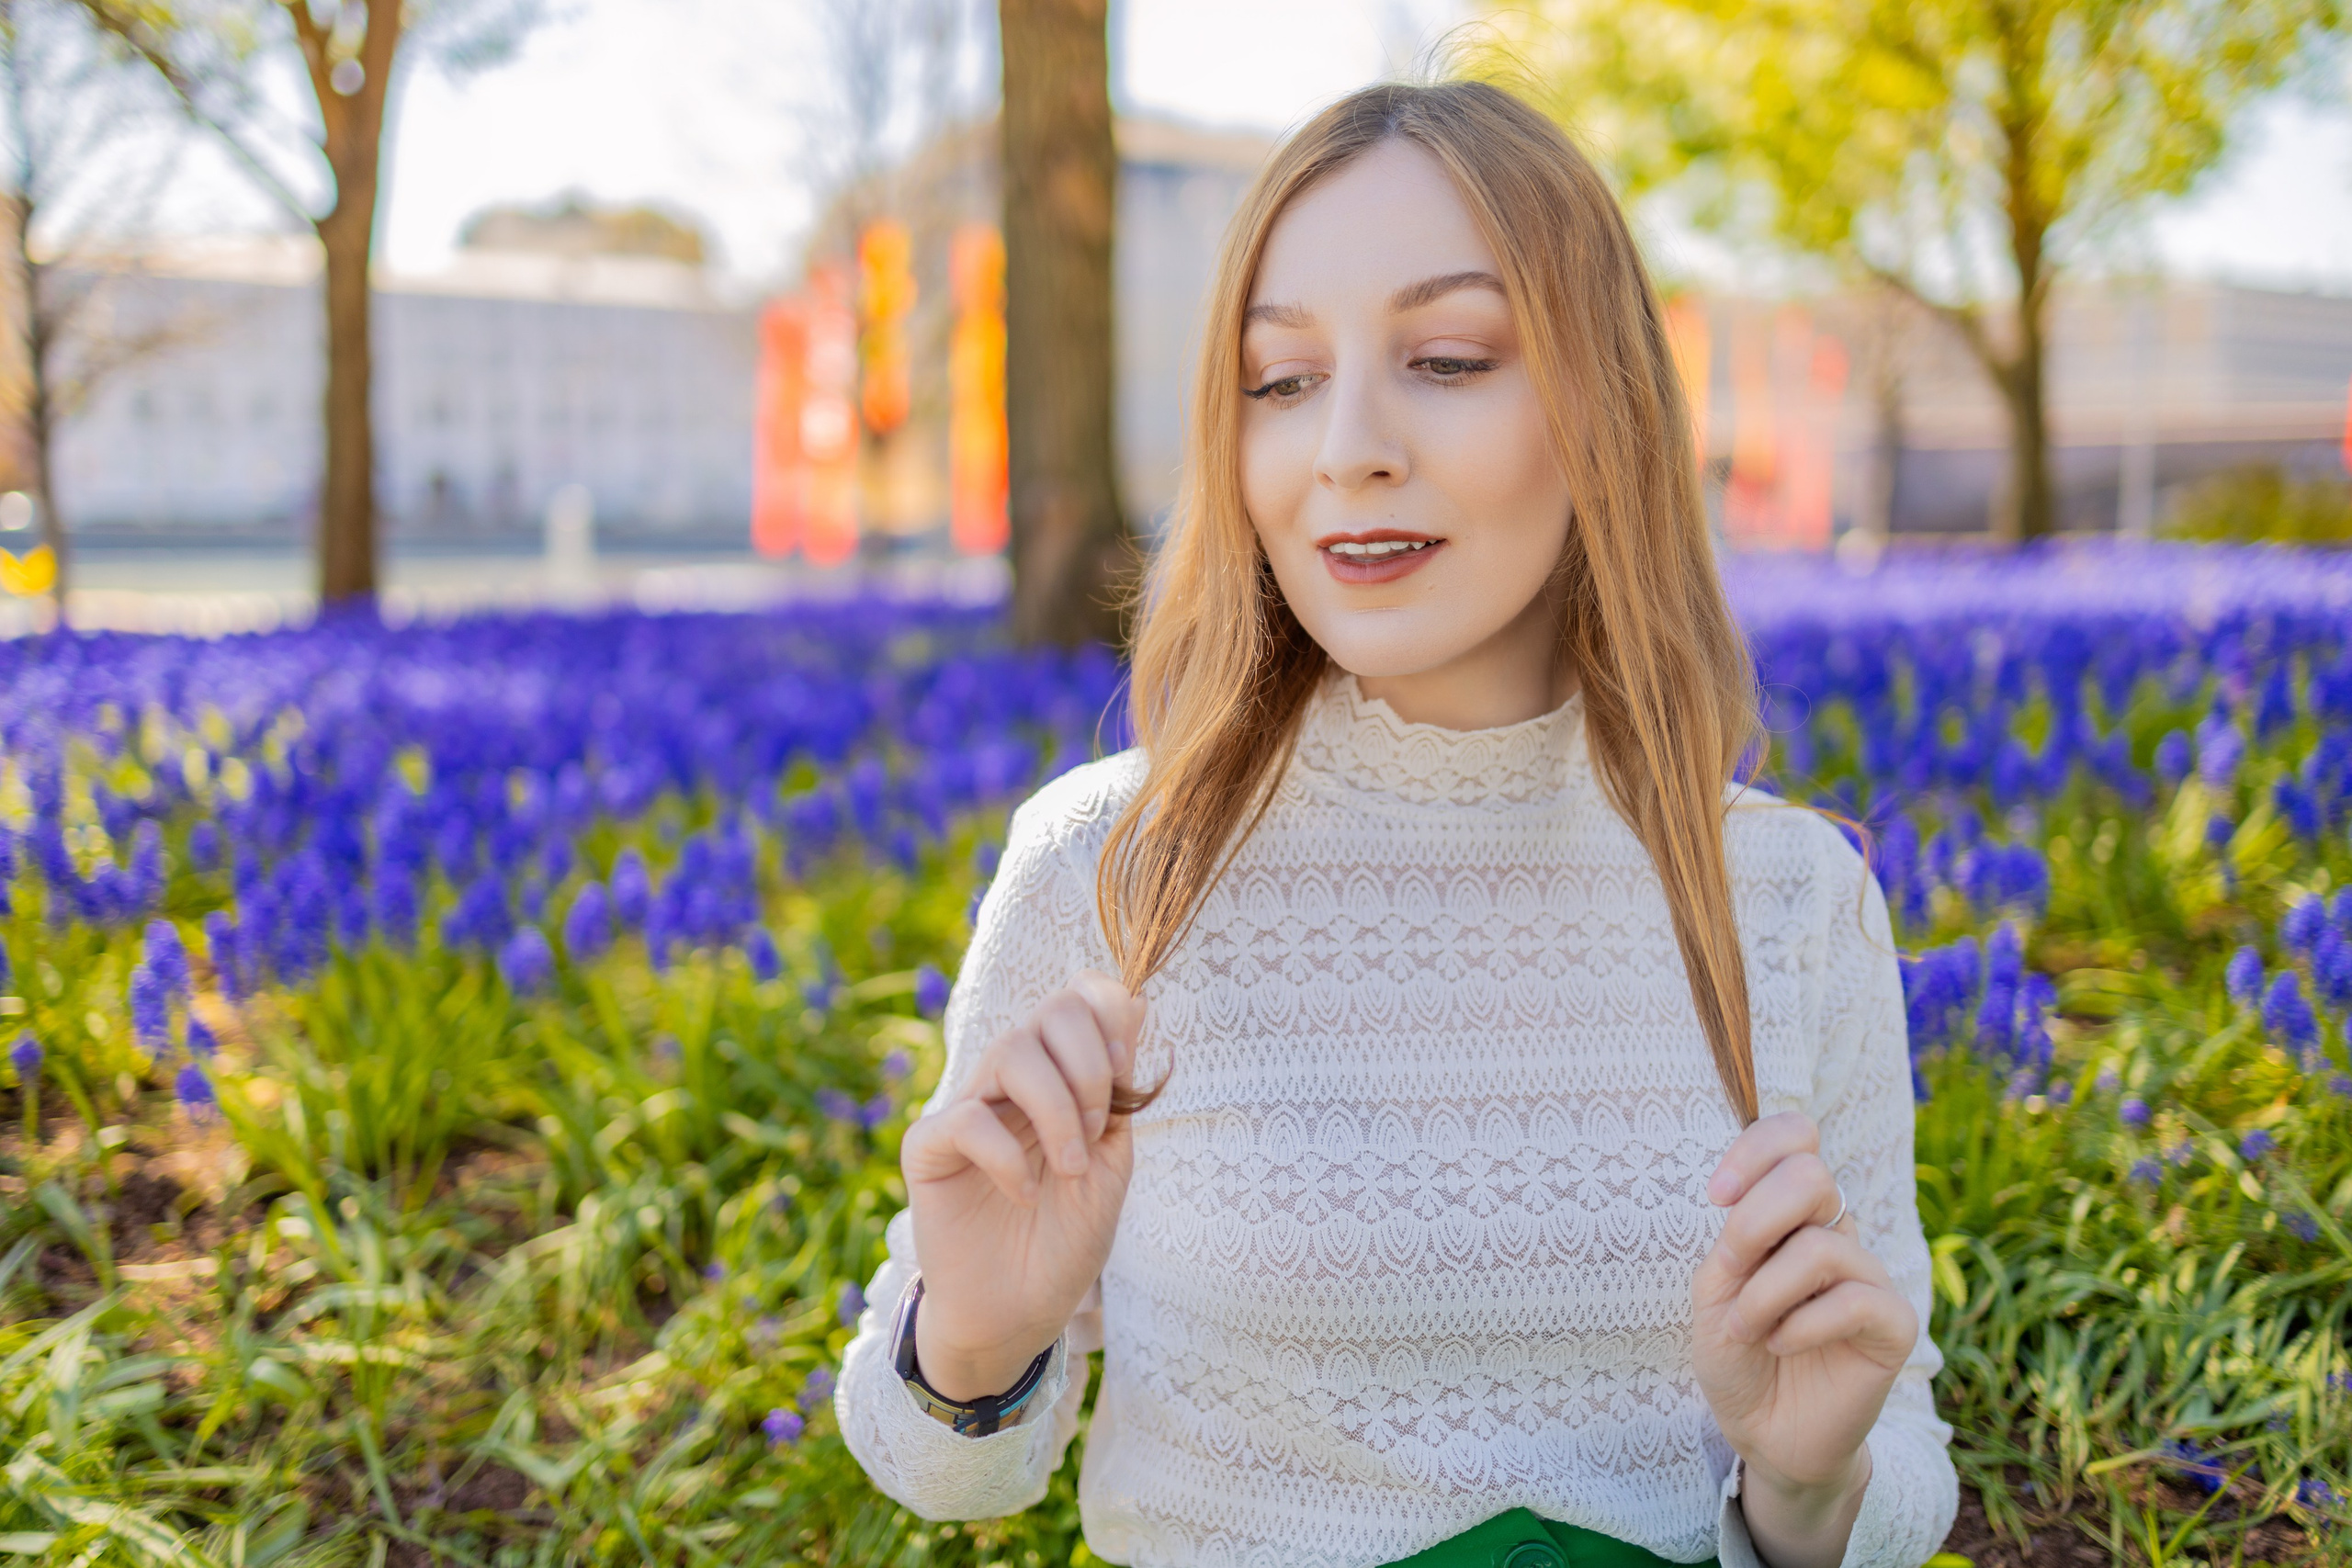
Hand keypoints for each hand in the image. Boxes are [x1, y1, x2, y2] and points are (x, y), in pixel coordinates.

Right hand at [901, 970, 1143, 1401]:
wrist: (1019, 1313)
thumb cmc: (1064, 1240)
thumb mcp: (1110, 1166)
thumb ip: (1117, 1097)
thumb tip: (1131, 1009)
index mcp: (1061, 1077)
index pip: (1080, 998)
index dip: (1110, 1014)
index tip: (1127, 1071)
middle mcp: (1013, 1082)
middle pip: (1051, 1011)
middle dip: (1090, 1065)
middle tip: (1097, 1130)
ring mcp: (969, 1108)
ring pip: (1011, 1050)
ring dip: (1057, 1108)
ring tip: (1070, 1169)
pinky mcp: (929, 1147)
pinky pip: (967, 1120)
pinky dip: (1007, 1156)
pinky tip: (1023, 1195)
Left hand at [1691, 1113, 1915, 1567]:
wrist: (1764, 1431)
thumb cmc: (1738, 1355)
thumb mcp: (1715, 1291)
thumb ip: (1735, 1241)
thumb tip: (1758, 1201)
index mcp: (1790, 1212)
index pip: (1795, 1135)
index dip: (1755, 1150)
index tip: (1716, 1196)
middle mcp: (1834, 1231)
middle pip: (1811, 1175)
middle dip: (1753, 1223)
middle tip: (1730, 1271)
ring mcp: (1868, 1275)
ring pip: (1819, 1246)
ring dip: (1764, 1293)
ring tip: (1748, 1329)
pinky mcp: (1894, 1323)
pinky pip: (1853, 1300)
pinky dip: (1799, 1325)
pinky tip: (1782, 1345)